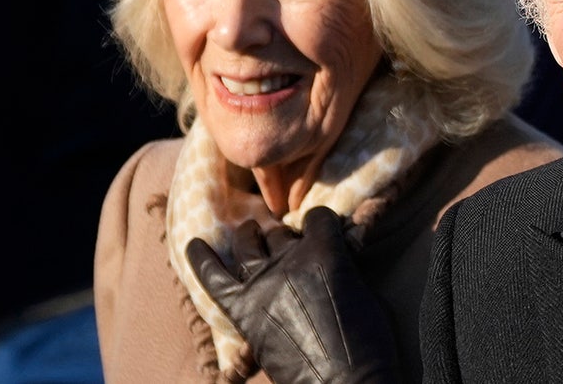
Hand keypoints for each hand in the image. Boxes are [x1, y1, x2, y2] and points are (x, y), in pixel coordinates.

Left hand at [186, 207, 401, 383]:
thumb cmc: (368, 344)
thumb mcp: (365, 293)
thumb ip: (342, 268)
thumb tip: (333, 262)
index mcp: (325, 253)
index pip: (318, 218)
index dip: (322, 225)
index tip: (324, 233)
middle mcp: (290, 261)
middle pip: (281, 233)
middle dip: (287, 238)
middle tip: (293, 252)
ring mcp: (263, 285)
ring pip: (248, 243)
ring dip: (251, 236)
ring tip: (251, 234)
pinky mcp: (244, 311)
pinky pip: (214, 277)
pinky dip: (202, 259)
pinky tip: (195, 245)